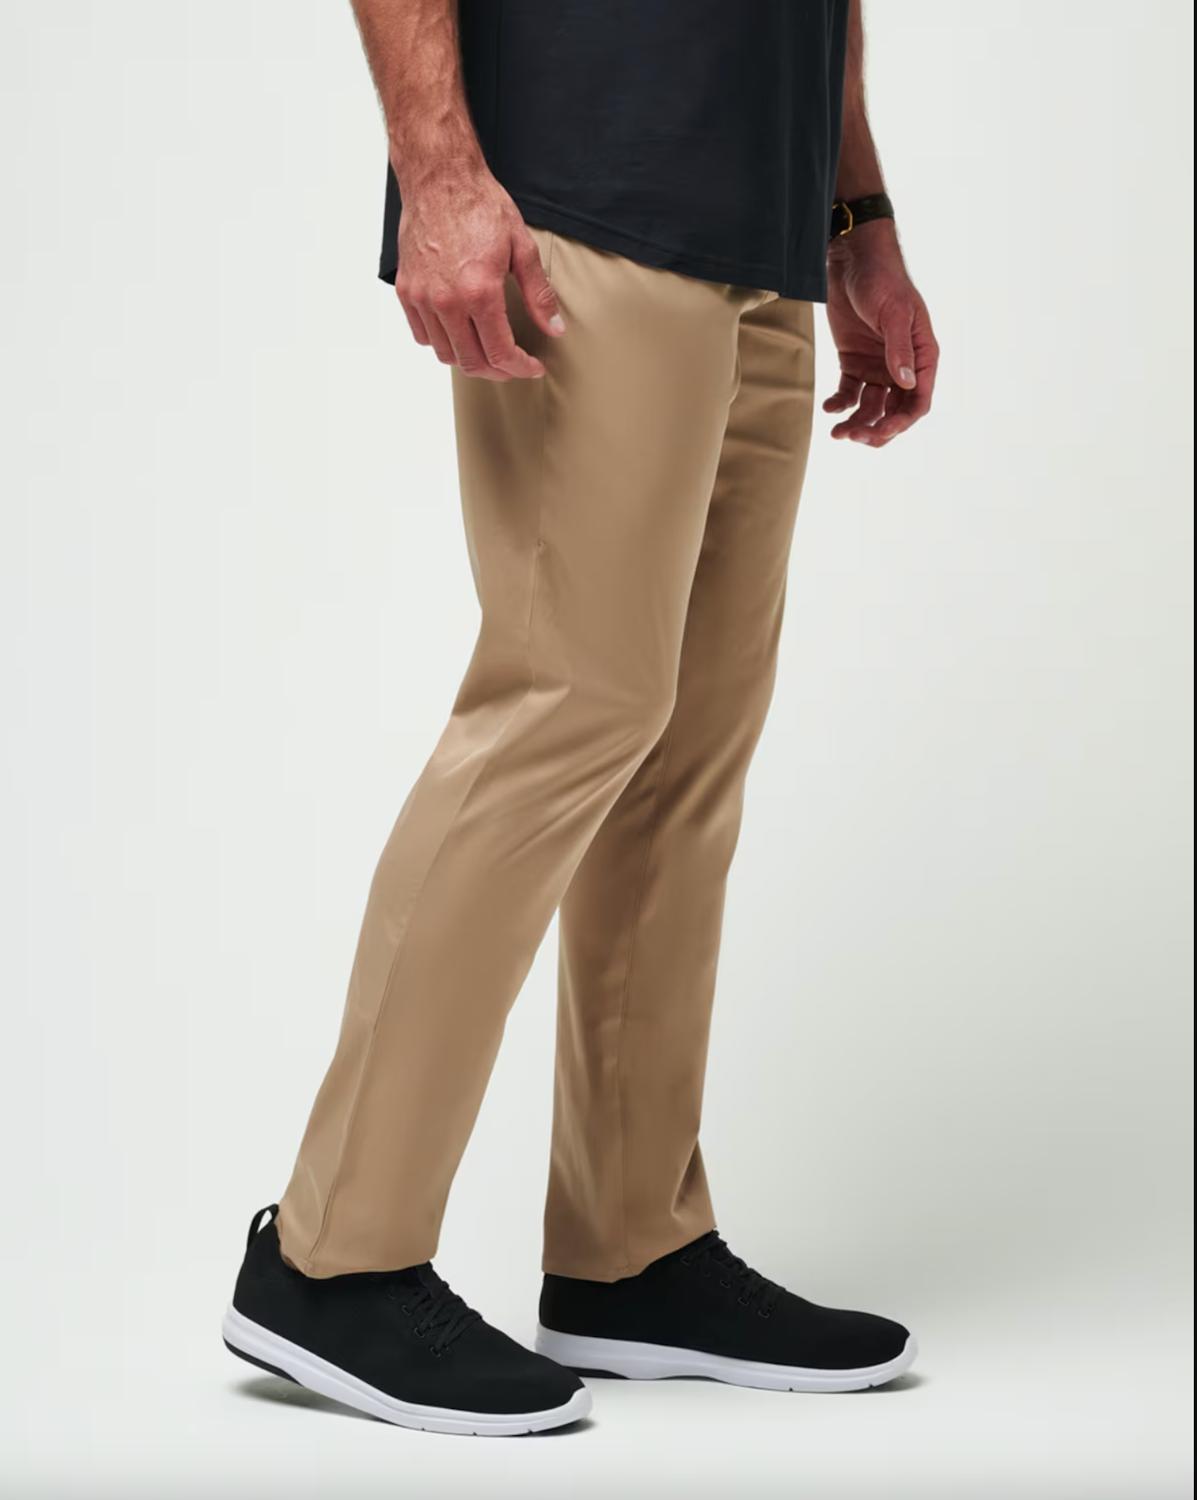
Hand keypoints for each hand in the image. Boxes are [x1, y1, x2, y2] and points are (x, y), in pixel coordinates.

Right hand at [395, 165, 563, 380]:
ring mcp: (423, 297)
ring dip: (470, 360)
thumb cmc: (479, 206)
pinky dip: (442, 342)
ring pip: (445, 354)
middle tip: (513, 365)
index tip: (532, 367)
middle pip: (472, 362)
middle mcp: (447, 301)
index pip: (501, 353)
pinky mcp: (407, 290)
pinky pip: (422, 335)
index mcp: (479, 292)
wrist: (439, 178)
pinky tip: (459, 333)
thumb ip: (538, 294)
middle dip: (498, 371)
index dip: (520, 368)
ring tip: (488, 352)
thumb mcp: (521, 247)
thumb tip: (554, 328)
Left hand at [824, 221, 938, 446]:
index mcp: (922, 357)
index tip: (880, 433)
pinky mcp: (853, 362)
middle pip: (894, 412)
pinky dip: (840, 404)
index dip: (901, 423)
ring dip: (857, 423)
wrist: (853, 260)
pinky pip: (849, 393)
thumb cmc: (882, 280)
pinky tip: (830, 409)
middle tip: (853, 437)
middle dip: (876, 429)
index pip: (918, 401)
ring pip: (871, 408)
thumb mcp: (894, 313)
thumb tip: (905, 385)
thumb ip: (899, 349)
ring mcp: (877, 367)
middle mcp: (902, 367)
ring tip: (837, 432)